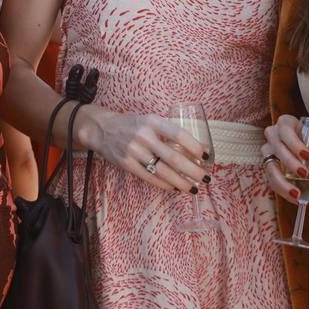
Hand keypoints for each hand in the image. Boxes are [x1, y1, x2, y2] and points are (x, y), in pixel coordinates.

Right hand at [79, 107, 205, 191]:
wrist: (101, 129)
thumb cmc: (132, 124)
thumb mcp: (149, 120)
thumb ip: (167, 131)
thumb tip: (194, 148)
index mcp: (152, 121)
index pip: (179, 134)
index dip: (195, 146)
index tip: (206, 156)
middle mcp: (144, 136)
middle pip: (173, 157)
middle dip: (192, 170)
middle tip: (205, 177)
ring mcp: (134, 151)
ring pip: (162, 171)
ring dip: (181, 182)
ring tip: (193, 188)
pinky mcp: (126, 164)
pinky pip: (149, 177)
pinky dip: (164, 184)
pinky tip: (174, 188)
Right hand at [262, 115, 308, 202]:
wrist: (296, 139)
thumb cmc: (307, 138)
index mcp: (284, 124)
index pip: (286, 132)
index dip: (295, 143)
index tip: (307, 155)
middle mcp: (272, 136)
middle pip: (277, 149)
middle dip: (290, 163)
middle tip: (304, 173)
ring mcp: (267, 152)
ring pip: (270, 167)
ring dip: (283, 182)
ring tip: (297, 193)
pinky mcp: (266, 166)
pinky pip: (270, 180)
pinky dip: (282, 190)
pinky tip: (294, 198)